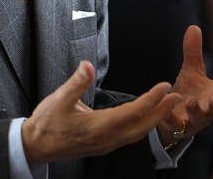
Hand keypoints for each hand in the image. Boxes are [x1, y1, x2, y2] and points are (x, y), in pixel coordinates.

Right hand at [22, 61, 182, 164]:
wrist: (36, 146)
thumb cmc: (46, 122)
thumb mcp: (58, 99)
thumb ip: (76, 83)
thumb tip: (87, 65)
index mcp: (98, 127)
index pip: (132, 112)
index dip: (150, 100)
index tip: (164, 87)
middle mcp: (106, 139)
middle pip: (141, 126)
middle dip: (161, 111)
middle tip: (176, 96)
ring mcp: (105, 144)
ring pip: (137, 133)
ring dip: (154, 119)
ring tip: (167, 105)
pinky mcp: (103, 144)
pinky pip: (129, 136)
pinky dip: (142, 125)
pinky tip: (145, 117)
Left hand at [157, 26, 212, 144]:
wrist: (173, 113)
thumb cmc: (190, 90)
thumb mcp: (191, 70)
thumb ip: (193, 52)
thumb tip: (193, 27)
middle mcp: (208, 109)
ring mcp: (195, 120)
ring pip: (200, 118)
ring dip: (196, 110)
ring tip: (190, 100)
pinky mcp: (178, 127)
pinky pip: (176, 125)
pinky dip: (172, 119)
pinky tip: (166, 113)